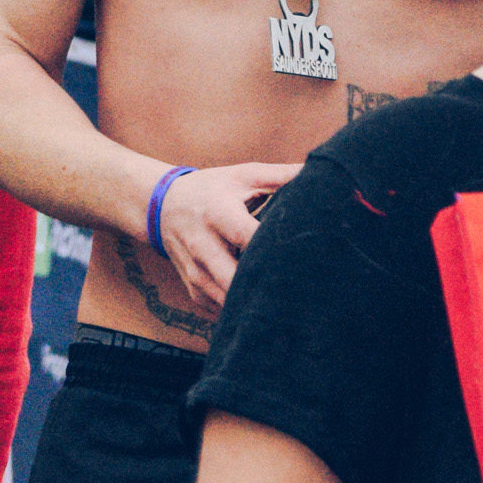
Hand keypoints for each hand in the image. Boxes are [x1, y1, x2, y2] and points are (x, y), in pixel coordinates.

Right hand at [154, 161, 300, 310]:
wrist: (160, 205)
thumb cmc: (211, 189)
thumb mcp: (242, 176)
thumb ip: (281, 175)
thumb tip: (322, 172)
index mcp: (217, 213)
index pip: (246, 236)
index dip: (273, 249)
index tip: (304, 254)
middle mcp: (201, 244)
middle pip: (233, 278)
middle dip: (264, 286)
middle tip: (302, 291)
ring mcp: (194, 270)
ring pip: (226, 300)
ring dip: (253, 303)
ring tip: (287, 303)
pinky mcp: (193, 289)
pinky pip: (219, 310)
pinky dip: (240, 310)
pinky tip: (262, 305)